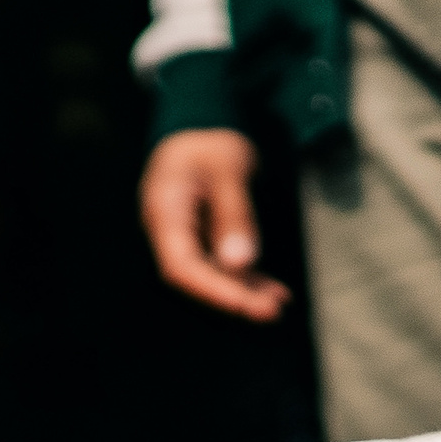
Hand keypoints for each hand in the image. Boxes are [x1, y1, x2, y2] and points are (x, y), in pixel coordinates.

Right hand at [141, 129, 290, 321]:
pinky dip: (246, 277)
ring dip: (243, 291)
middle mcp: (169, 232)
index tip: (242, 303)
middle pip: (195, 276)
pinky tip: (272, 290)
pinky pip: (222, 264)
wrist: (198, 130)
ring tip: (276, 304)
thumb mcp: (228, 170)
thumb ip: (234, 215)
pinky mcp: (203, 238)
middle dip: (232, 296)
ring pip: (211, 274)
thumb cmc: (208, 144)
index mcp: (164, 213)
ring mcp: (185, 237)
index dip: (210, 289)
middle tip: (269, 311)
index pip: (180, 265)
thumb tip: (240, 262)